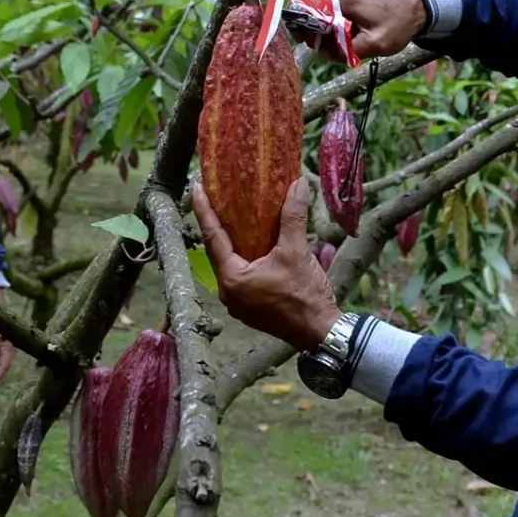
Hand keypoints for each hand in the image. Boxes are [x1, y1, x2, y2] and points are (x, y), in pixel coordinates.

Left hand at [190, 177, 339, 351]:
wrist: (321, 333)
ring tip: (242, 219)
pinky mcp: (251, 308)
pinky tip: (263, 245)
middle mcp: (229, 292)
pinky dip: (251, 258)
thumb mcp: (297, 252)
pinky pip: (245, 275)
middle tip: (220, 198)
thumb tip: (298, 184)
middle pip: (220, 250)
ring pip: (234, 263)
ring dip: (240, 242)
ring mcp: (239, 303)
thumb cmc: (304, 296)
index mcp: (232, 278)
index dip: (203, 210)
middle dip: (222, 224)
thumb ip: (293, 217)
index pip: (212, 236)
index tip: (196, 187)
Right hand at [291, 0, 428, 61]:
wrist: (418, 4)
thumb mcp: (375, 45)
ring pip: (317, 5)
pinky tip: (351, 25)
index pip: (298, 0)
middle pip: (305, 5)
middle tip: (333, 44)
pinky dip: (334, 15)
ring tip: (348, 35)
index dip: (297, 22)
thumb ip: (345, 50)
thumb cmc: (399, 23)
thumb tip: (323, 50)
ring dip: (326, 24)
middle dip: (314, 28)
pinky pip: (328, 0)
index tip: (310, 39)